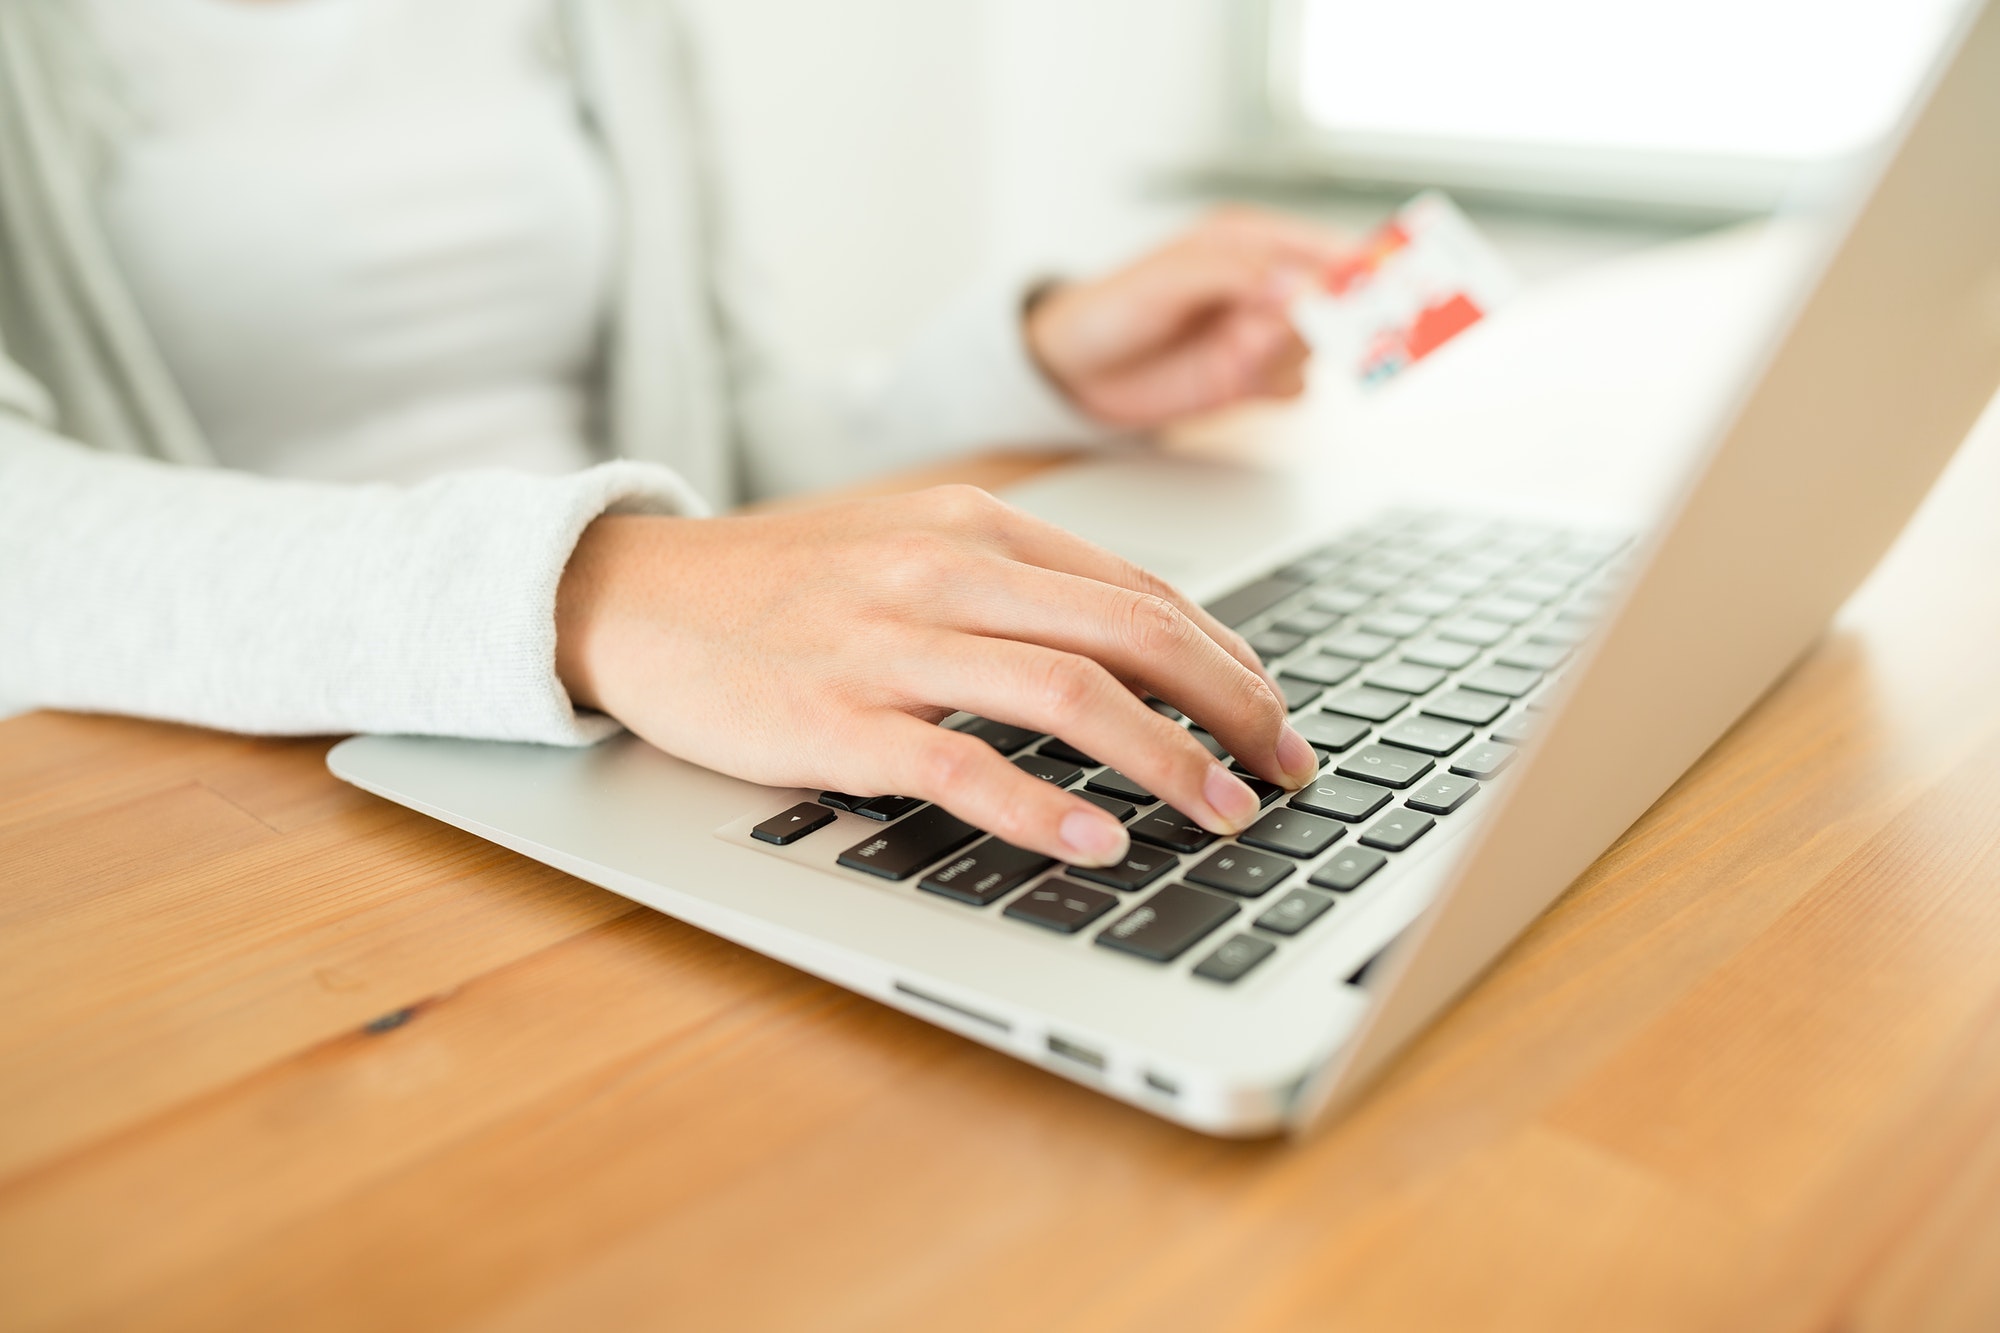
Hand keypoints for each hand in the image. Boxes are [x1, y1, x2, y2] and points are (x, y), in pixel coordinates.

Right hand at [555, 485, 1321, 866]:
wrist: (635, 594)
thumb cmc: (780, 586)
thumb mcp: (909, 550)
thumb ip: (1013, 590)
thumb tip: (1131, 651)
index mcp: (977, 529)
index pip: (1141, 593)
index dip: (1227, 659)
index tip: (1273, 714)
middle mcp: (947, 573)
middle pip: (1132, 634)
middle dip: (1231, 706)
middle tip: (1285, 770)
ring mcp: (891, 645)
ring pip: (1069, 694)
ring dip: (1166, 759)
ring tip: (1224, 812)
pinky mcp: (837, 720)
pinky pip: (962, 764)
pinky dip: (1042, 808)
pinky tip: (1099, 842)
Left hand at [1024, 207, 1346, 427]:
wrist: (1071, 371)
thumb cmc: (1110, 307)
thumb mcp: (1167, 279)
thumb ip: (1233, 276)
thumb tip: (1295, 286)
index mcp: (1251, 241)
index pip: (1325, 248)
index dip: (1362, 265)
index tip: (1388, 282)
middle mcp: (1265, 287)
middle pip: (1336, 301)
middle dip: (1347, 317)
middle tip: (1353, 330)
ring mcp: (1260, 335)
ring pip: (1318, 348)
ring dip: (1297, 353)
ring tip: (1249, 350)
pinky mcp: (1248, 380)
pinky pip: (1294, 387)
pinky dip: (1284, 388)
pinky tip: (1249, 384)